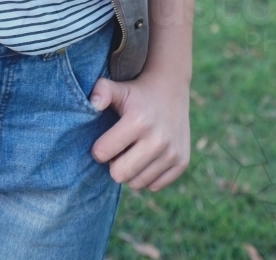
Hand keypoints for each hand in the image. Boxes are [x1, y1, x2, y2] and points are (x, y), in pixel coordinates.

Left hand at [88, 69, 190, 190]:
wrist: (171, 89)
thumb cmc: (137, 92)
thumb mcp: (118, 88)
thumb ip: (101, 91)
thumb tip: (93, 104)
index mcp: (138, 121)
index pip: (103, 153)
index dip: (98, 149)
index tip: (102, 142)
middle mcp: (157, 140)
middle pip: (119, 174)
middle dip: (113, 165)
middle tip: (117, 150)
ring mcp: (172, 153)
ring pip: (137, 183)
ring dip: (130, 171)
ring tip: (131, 153)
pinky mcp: (182, 162)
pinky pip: (154, 186)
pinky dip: (147, 176)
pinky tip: (146, 158)